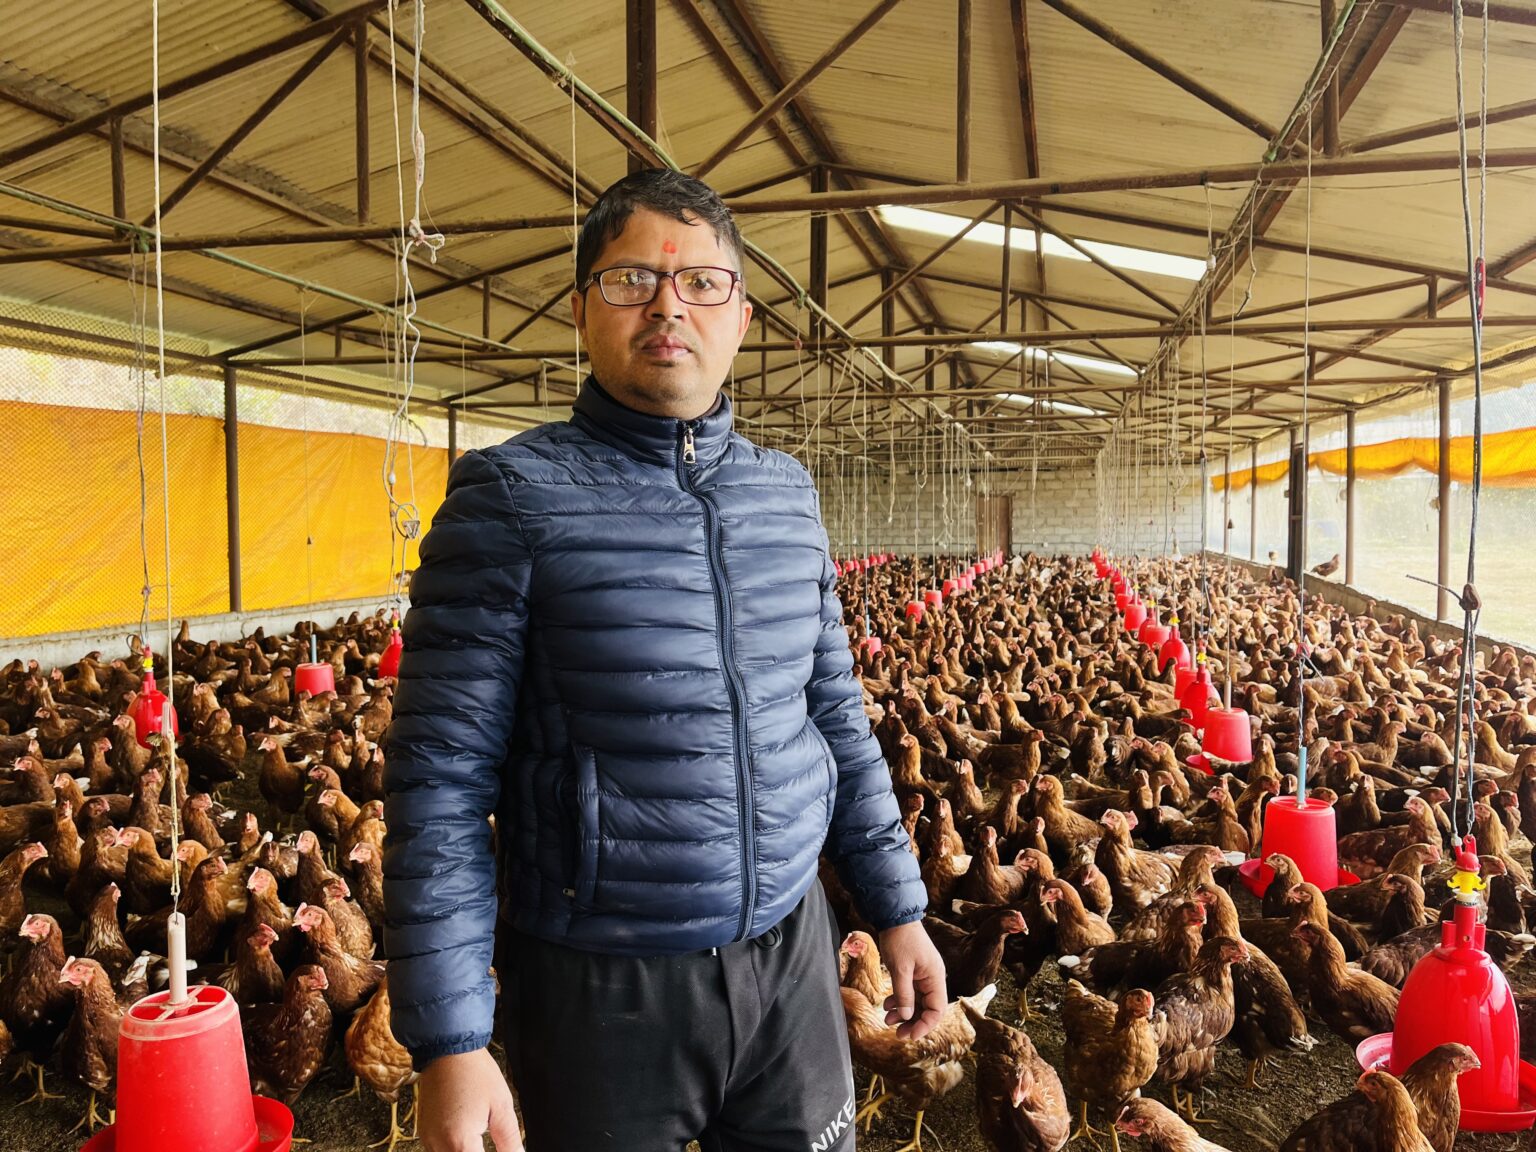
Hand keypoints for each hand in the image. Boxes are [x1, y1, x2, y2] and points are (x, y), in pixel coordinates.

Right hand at [417, 1047, 522, 1151]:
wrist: (447, 1048)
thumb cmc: (475, 1072)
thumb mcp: (501, 1106)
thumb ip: (509, 1141)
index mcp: (459, 1142)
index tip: (504, 1150)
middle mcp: (438, 1145)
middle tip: (490, 1143)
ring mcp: (428, 1139)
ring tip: (480, 1142)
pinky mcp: (423, 1131)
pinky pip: (438, 1150)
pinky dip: (453, 1149)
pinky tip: (467, 1139)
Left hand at [878, 920, 946, 1039]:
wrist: (895, 917)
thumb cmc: (900, 939)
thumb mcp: (900, 969)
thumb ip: (904, 994)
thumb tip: (907, 1017)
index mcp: (935, 978)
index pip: (937, 1010)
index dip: (925, 1025)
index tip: (910, 1035)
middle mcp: (932, 979)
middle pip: (927, 1009)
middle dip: (912, 1022)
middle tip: (897, 1034)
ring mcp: (923, 976)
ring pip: (917, 1003)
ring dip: (904, 1013)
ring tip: (887, 1020)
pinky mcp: (913, 973)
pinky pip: (910, 993)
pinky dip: (899, 1001)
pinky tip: (887, 1005)